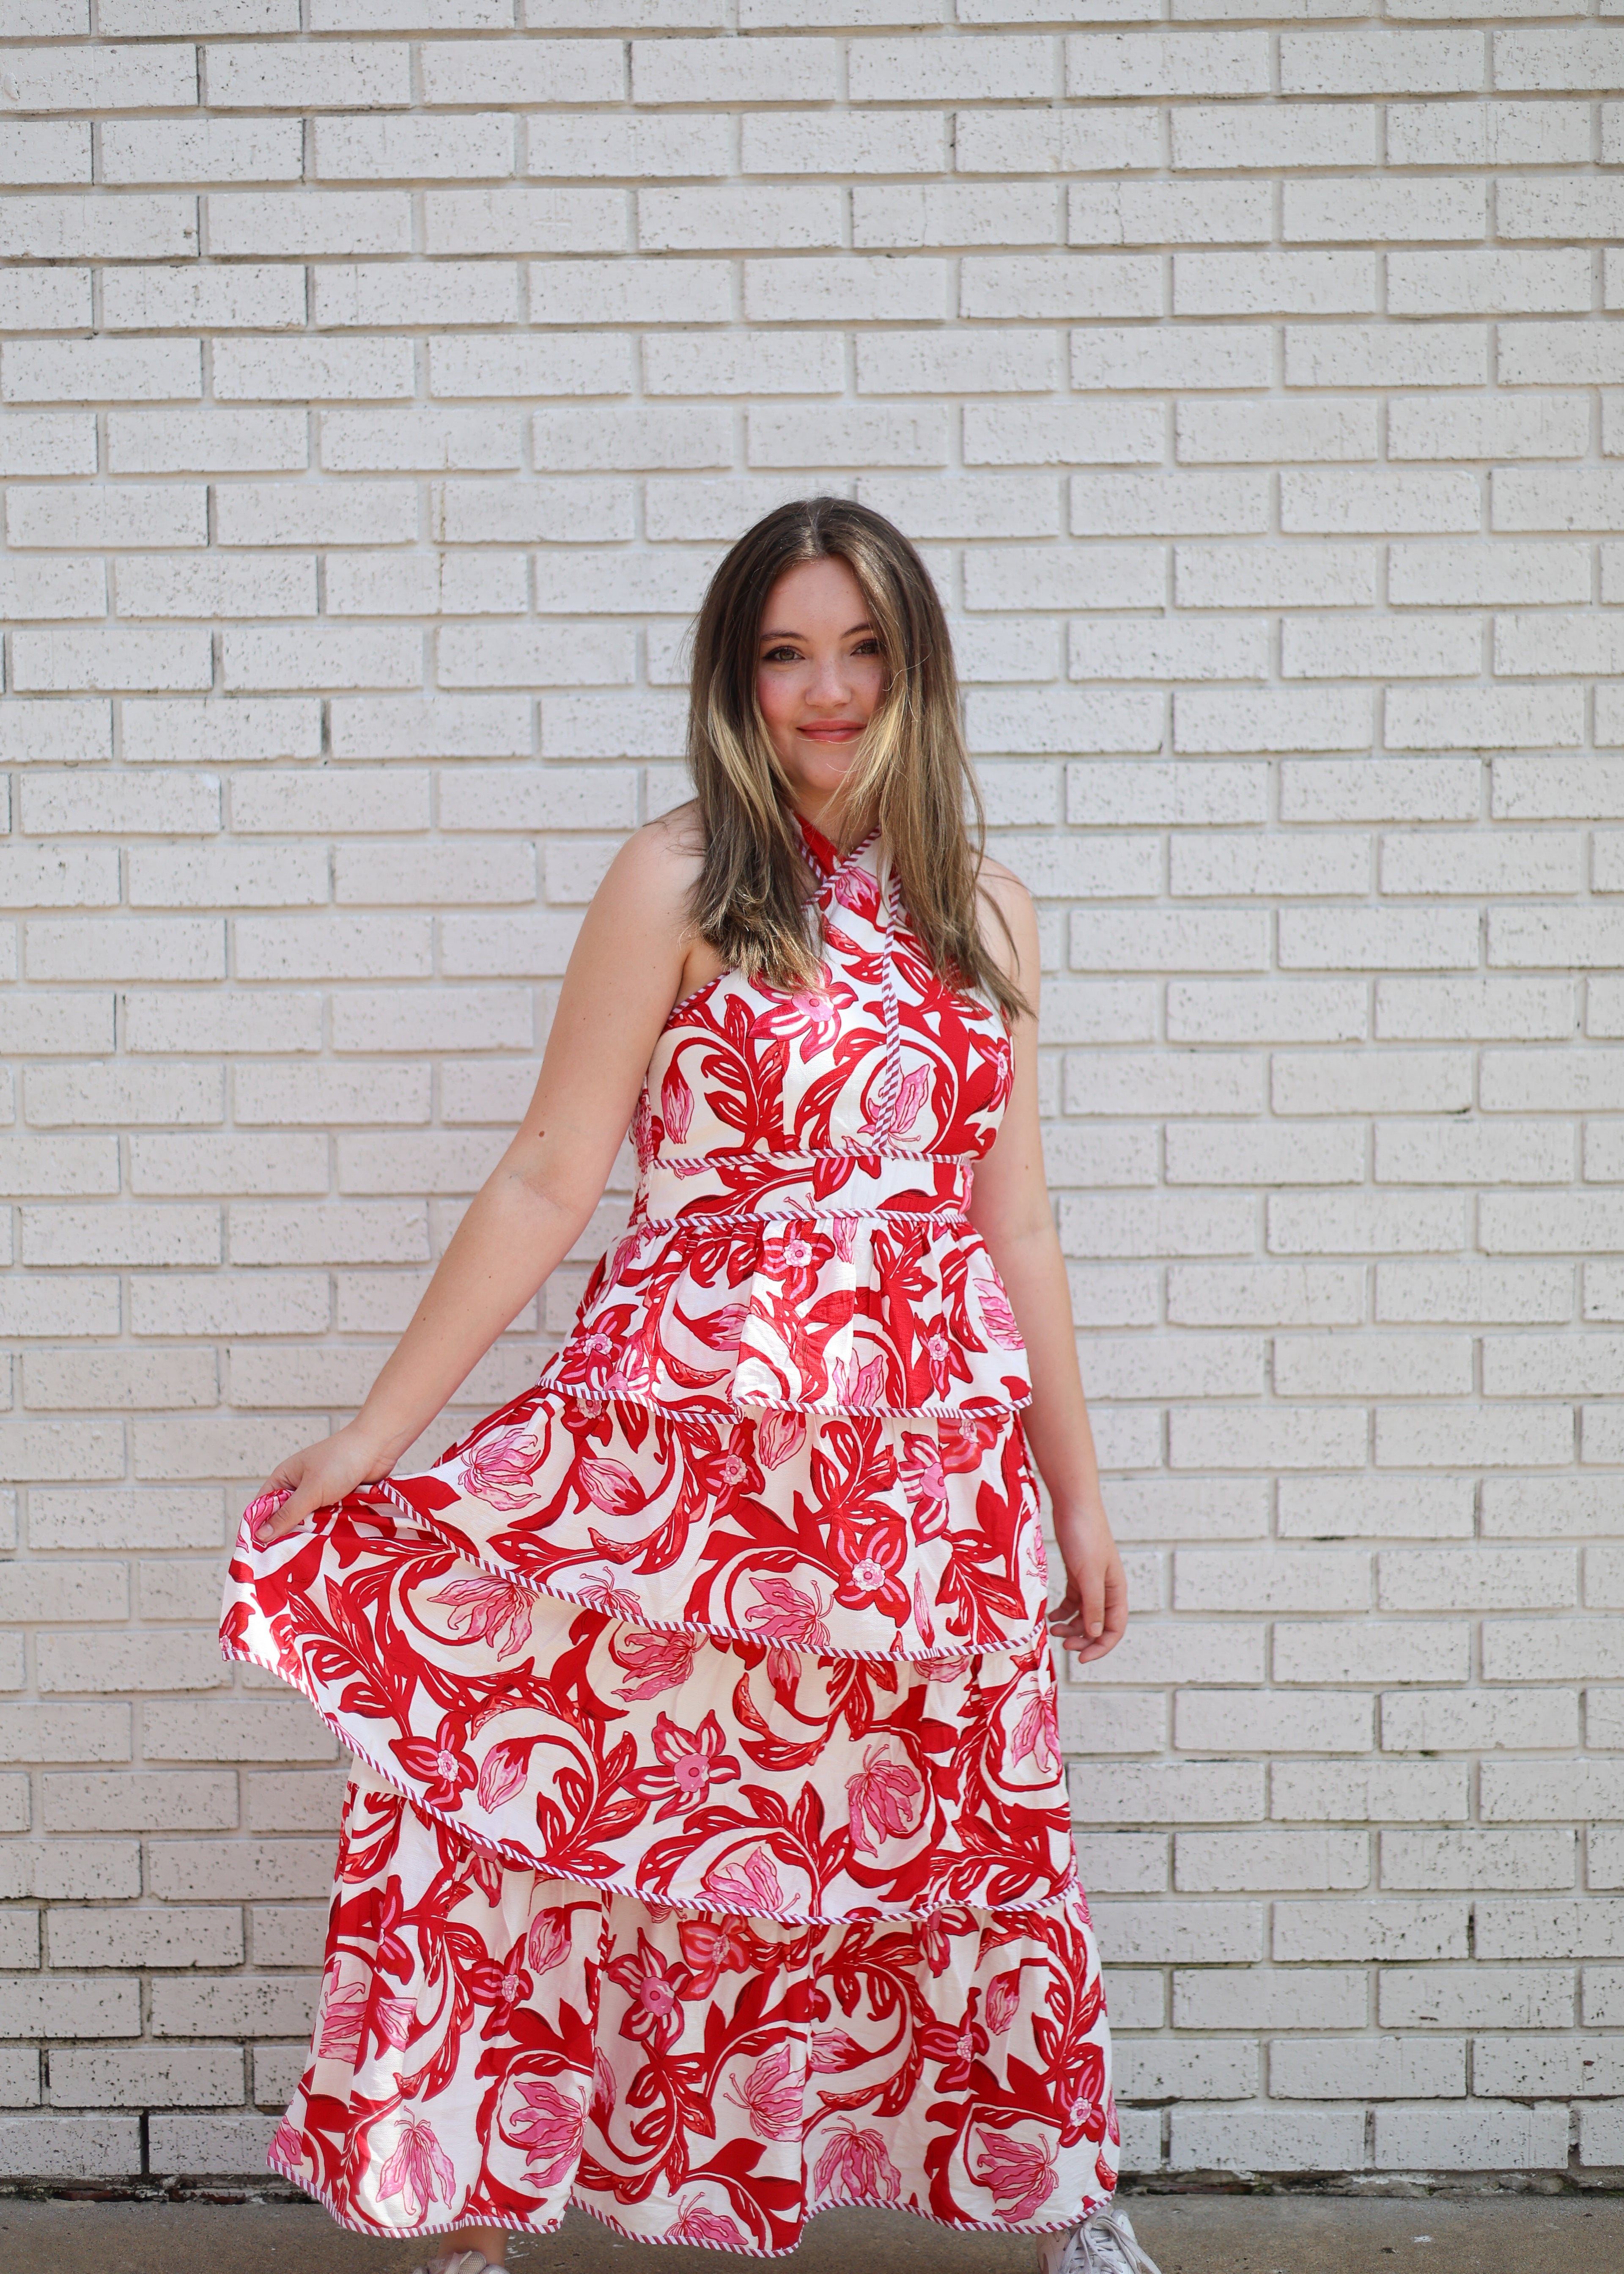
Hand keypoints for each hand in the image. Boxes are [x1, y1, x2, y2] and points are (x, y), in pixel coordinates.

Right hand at [245, 1420, 400, 1546]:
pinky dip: (327, 1529)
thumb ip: (288, 1514)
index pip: (262, 1507)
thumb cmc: (341, 1461)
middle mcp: (299, 1487)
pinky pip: (327, 1521)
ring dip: (310, 1533)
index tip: (259, 1553)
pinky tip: (328, 1544)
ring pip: (308, 1522)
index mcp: (284, 1478)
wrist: (377, 1447)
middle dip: (287, 1535)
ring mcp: (319, 1494)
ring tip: (307, 1555)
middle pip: (285, 1518)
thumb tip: (260, 1535)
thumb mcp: (311, 1490)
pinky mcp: (337, 1501)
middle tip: (285, 1560)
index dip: (259, 1528)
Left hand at [1047, 1500, 1127, 1663]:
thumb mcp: (1088, 1574)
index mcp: (1116, 1591)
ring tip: (1052, 1629)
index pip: (1114, 1629)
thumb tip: (1095, 1635)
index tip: (1080, 1658)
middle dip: (1082, 1639)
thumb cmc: (1085, 1536)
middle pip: (1099, 1625)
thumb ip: (1093, 1605)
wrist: (1074, 1506)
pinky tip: (1051, 1616)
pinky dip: (1064, 1611)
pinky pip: (1073, 1601)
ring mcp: (1091, 1581)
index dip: (1100, 1647)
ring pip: (1085, 1614)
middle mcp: (1106, 1589)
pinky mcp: (1077, 1573)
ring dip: (1071, 1626)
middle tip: (1062, 1643)